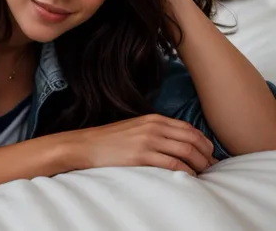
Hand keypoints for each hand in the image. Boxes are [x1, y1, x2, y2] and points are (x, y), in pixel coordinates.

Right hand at [67, 114, 218, 176]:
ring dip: (200, 165)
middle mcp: (153, 127)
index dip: (204, 142)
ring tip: (203, 174)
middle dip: (207, 155)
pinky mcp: (141, 156)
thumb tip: (179, 144)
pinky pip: (173, 164)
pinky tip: (189, 178)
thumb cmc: (111, 140)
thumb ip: (156, 131)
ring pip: (186, 152)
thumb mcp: (136, 128)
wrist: (86, 145)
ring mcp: (148, 141)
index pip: (189, 128)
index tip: (209, 154)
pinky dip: (186, 172)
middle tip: (211, 167)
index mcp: (153, 119)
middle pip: (192, 139)